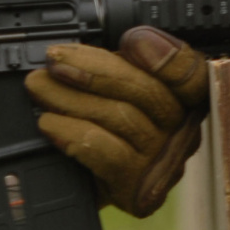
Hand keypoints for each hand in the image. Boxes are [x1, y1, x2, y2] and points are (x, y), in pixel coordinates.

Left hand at [25, 26, 209, 217]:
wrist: (78, 187)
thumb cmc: (97, 131)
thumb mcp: (107, 93)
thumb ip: (110, 68)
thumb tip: (80, 51)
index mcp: (182, 99)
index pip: (190, 73)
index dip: (166, 55)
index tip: (131, 40)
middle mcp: (182, 131)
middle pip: (146, 91)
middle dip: (93, 70)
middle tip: (55, 60)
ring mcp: (163, 164)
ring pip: (122, 118)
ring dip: (72, 98)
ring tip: (39, 87)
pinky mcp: (138, 188)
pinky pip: (108, 153)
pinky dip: (72, 133)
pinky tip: (49, 123)